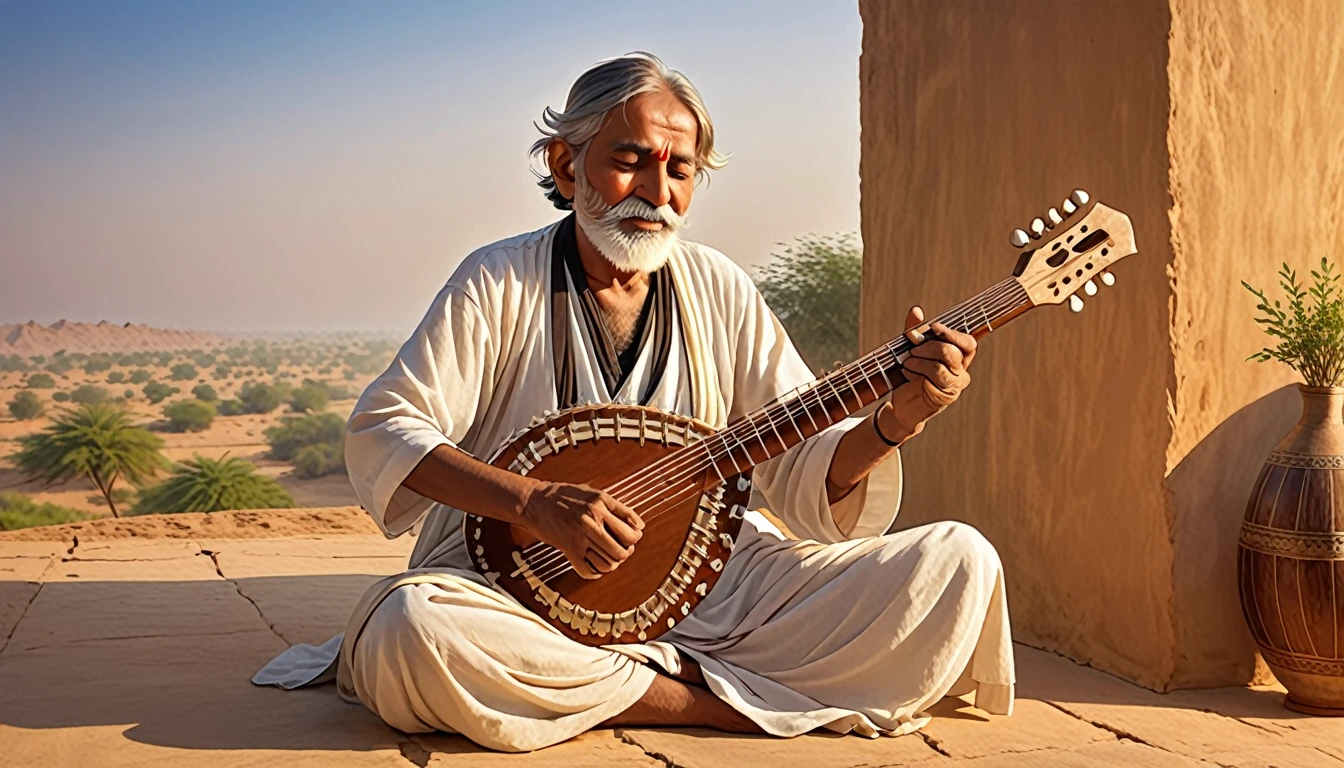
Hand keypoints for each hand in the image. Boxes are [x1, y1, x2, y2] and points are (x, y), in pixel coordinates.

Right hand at [520, 481, 643, 579]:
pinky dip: (594, 572)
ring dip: (611, 563)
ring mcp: (579, 537)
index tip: (632, 536)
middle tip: (621, 549)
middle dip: (625, 552)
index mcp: (601, 503)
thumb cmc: (562, 495)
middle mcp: (592, 521)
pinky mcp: (568, 549)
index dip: (636, 536)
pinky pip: (588, 571)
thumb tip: (637, 523)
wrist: (533, 501)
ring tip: (608, 557)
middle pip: (623, 550)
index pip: (632, 528)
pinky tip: (594, 565)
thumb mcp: (592, 493)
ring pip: (608, 563)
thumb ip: (615, 507)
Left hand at [882, 305, 977, 439]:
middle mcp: (961, 371)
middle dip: (928, 346)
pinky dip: (917, 371)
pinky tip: (907, 373)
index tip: (933, 327)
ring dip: (920, 359)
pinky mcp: (945, 396)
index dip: (952, 333)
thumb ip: (914, 332)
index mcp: (959, 357)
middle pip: (952, 351)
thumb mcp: (910, 350)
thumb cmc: (909, 375)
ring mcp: (955, 385)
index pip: (968, 343)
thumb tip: (916, 310)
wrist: (901, 405)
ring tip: (907, 362)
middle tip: (912, 348)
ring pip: (941, 365)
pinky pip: (933, 378)